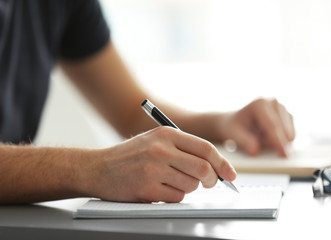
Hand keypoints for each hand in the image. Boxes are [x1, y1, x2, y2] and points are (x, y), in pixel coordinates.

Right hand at [86, 127, 236, 202]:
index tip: (231, 174)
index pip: (206, 148)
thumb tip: (214, 165)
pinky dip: (173, 196)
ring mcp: (153, 169)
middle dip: (211, 179)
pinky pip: (176, 197)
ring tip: (170, 181)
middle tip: (208, 183)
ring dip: (187, 188)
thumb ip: (184, 149)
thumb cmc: (130, 155)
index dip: (223, 163)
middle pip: (203, 169)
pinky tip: (158, 189)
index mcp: (167, 134)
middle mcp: (161, 149)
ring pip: (191, 186)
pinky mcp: (146, 188)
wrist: (98, 167)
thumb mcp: (156, 140)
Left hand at [219, 98, 294, 156]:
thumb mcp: (234, 135)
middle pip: (284, 131)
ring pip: (289, 134)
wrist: (234, 122)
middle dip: (272, 142)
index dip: (279, 141)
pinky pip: (289, 136)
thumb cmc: (233, 127)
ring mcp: (282, 108)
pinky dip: (279, 140)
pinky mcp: (288, 116)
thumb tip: (255, 151)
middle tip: (254, 142)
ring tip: (258, 136)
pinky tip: (266, 135)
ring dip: (275, 141)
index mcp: (260, 104)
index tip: (284, 155)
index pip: (273, 126)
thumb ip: (244, 142)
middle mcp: (274, 102)